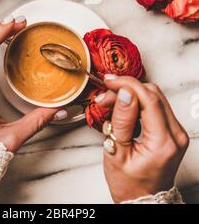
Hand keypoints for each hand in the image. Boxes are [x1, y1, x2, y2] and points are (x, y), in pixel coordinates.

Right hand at [96, 75, 188, 202]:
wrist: (143, 200)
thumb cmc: (129, 184)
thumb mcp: (117, 153)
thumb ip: (122, 120)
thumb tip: (124, 93)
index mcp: (163, 143)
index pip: (149, 99)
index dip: (128, 85)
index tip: (109, 81)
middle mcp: (176, 135)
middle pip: (153, 94)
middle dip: (127, 89)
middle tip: (105, 96)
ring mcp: (177, 132)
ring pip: (155, 97)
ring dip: (131, 94)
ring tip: (110, 103)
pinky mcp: (173, 130)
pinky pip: (156, 106)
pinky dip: (138, 102)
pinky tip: (123, 109)